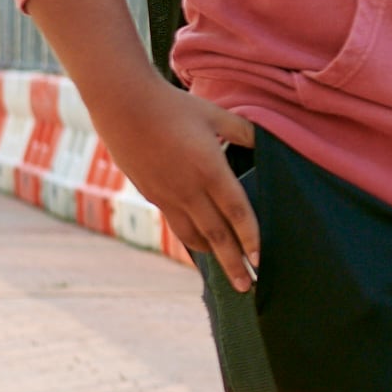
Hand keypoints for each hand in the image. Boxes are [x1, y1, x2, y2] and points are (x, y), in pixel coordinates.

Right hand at [103, 70, 264, 287]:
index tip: (261, 259)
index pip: (237, 212)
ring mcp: (168, 195)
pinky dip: (192, 239)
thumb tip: (267, 144)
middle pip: (217, 235)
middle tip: (249, 285)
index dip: (250, 237)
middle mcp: (189, 189)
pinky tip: (201, 243)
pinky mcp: (152, 195)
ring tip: (228, 270)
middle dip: (234, 263)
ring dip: (213, 255)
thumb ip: (245, 132)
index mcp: (210, 170)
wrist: (124, 106)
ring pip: (194, 236)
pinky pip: (177, 225)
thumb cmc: (174, 106)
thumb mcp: (216, 114)